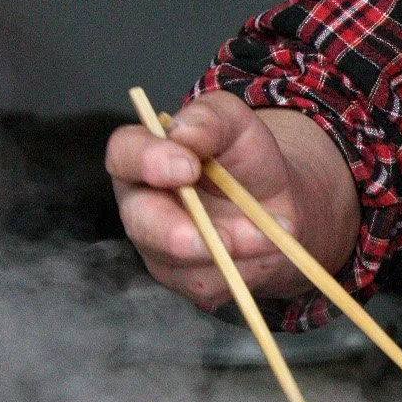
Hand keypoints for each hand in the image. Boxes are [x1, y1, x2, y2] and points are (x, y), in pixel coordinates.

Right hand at [106, 93, 358, 309]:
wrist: (277, 203)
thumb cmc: (244, 158)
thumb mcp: (236, 123)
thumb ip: (209, 119)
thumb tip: (183, 134)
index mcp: (144, 158)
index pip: (124, 154)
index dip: (148, 161)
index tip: (188, 166)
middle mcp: (142, 204)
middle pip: (140, 221)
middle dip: (176, 231)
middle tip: (215, 235)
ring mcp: (159, 247)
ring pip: (178, 261)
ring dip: (227, 250)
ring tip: (266, 235)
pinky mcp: (185, 279)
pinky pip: (207, 283)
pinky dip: (242, 268)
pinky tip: (264, 248)